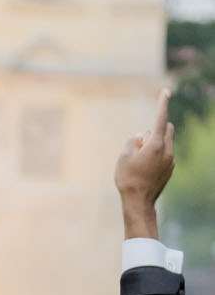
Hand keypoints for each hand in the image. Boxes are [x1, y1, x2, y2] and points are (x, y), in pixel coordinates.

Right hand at [114, 88, 174, 235]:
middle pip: (167, 129)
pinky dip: (157, 155)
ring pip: (166, 142)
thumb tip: (140, 137)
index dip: (162, 103)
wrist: (139, 203)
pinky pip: (165, 155)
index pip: (160, 118)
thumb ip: (132, 142)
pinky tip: (144, 169)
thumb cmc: (128, 179)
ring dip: (156, 143)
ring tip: (140, 159)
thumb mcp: (124, 156)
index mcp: (156, 144)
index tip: (166, 91)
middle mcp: (167, 151)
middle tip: (140, 142)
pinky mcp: (170, 170)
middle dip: (157, 128)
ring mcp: (170, 161)